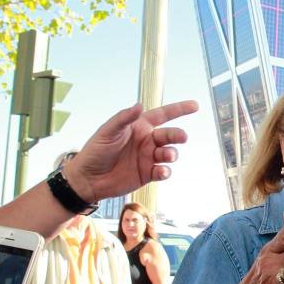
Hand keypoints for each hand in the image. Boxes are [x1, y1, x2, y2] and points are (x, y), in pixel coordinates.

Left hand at [63, 100, 198, 202]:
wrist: (88, 179)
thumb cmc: (96, 151)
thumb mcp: (108, 131)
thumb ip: (124, 118)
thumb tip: (140, 105)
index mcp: (139, 126)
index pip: (163, 115)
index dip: (179, 109)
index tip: (195, 106)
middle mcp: (147, 140)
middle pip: (169, 135)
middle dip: (177, 135)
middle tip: (182, 137)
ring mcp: (148, 158)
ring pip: (169, 153)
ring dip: (171, 154)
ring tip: (166, 156)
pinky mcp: (147, 174)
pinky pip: (162, 171)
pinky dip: (165, 171)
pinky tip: (161, 171)